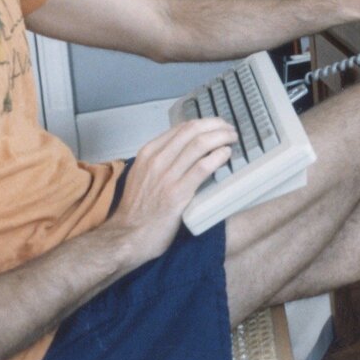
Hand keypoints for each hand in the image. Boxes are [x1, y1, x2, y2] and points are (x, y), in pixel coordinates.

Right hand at [103, 118, 235, 258]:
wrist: (127, 236)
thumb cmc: (138, 208)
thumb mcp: (143, 175)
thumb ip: (161, 161)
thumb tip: (187, 150)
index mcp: (148, 153)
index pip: (181, 128)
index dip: (204, 123)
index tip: (218, 126)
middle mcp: (156, 160)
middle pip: (192, 131)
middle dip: (216, 126)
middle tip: (230, 130)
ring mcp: (167, 176)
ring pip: (199, 144)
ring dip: (221, 137)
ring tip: (233, 139)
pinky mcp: (177, 193)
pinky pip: (202, 168)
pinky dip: (218, 157)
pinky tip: (227, 155)